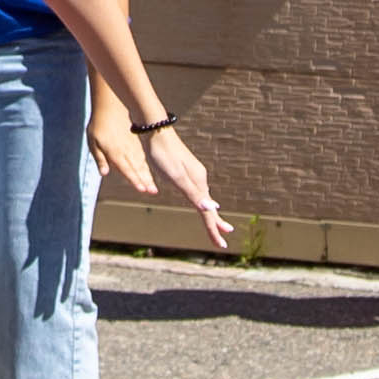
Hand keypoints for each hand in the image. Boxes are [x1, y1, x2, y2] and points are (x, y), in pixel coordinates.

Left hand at [90, 103, 233, 251]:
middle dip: (215, 226)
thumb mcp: (177, 176)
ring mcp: (193, 175)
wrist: (155, 132)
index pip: (208, 213)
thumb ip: (193, 193)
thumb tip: (212, 208)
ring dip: (210, 215)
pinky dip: (202, 203)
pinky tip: (201, 203)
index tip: (222, 246)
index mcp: (199, 183)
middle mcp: (199, 180)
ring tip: (217, 226)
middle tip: (223, 243)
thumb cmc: (164, 155)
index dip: (214, 230)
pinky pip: (198, 193)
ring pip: (204, 200)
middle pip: (209, 208)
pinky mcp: (185, 172)